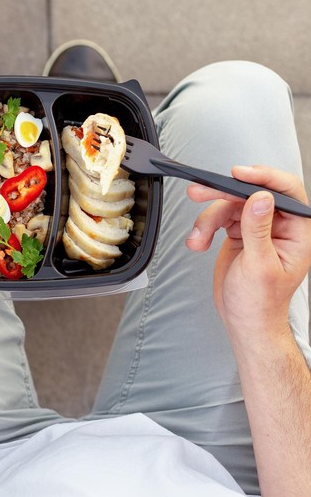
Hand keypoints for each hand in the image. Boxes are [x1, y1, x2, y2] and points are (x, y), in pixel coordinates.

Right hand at [185, 165, 310, 338]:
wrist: (244, 322)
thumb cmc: (260, 303)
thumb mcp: (259, 265)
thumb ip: (258, 229)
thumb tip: (260, 199)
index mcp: (297, 233)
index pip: (286, 193)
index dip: (264, 178)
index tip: (239, 174)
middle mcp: (279, 227)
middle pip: (251, 194)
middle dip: (224, 194)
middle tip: (201, 191)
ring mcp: (257, 230)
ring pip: (230, 205)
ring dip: (208, 220)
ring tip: (198, 238)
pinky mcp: (239, 234)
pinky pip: (219, 218)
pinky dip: (204, 228)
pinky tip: (199, 241)